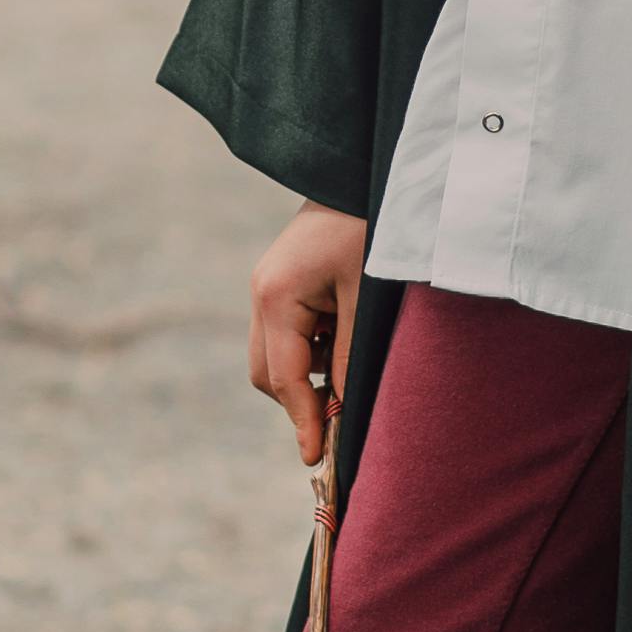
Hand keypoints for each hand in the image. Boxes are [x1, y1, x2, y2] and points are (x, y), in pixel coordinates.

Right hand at [249, 202, 366, 466]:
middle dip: (302, 399)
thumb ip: (351, 357)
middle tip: (343, 415)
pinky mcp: (280, 282)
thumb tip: (343, 412)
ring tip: (352, 348)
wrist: (361, 172)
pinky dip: (314, 346)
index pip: (284, 378)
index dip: (303, 421)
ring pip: (276, 355)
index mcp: (276, 295)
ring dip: (311, 370)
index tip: (316, 459)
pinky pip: (288, 333)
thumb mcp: (367, 298)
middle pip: (268, 373)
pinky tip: (345, 326)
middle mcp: (261, 292)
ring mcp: (266, 286)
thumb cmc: (371, 227)